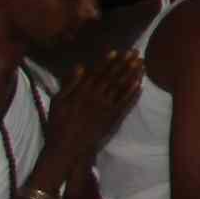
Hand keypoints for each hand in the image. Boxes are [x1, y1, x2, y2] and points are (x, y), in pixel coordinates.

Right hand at [48, 46, 150, 163]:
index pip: (98, 73)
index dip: (108, 61)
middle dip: (125, 64)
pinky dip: (133, 94)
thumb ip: (69, 84)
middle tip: (136, 52)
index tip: (118, 51)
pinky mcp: (112, 119)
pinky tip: (140, 84)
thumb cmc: (58, 124)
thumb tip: (80, 66)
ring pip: (122, 88)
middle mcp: (97, 98)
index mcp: (82, 92)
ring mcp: (106, 108)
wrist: (68, 148)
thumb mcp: (57, 102)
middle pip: (113, 77)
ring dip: (132, 75)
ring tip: (141, 64)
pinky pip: (125, 104)